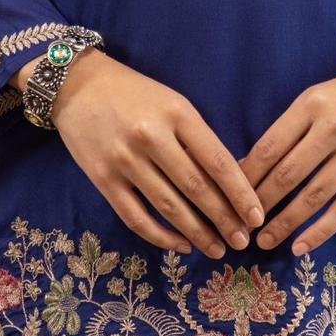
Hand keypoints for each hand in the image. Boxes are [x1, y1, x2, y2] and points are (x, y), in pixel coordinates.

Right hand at [36, 50, 265, 258]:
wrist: (77, 85)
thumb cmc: (134, 93)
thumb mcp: (173, 102)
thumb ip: (196, 138)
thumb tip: (227, 183)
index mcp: (177, 113)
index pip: (217, 160)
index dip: (240, 193)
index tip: (257, 217)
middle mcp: (152, 137)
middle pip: (196, 188)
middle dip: (224, 220)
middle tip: (242, 242)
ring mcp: (124, 160)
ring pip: (169, 207)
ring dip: (197, 233)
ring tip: (217, 249)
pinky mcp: (102, 179)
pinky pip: (136, 216)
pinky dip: (160, 236)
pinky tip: (180, 245)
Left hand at [237, 62, 335, 256]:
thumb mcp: (318, 98)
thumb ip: (289, 128)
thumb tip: (251, 166)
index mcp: (312, 104)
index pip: (270, 147)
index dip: (247, 176)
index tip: (230, 196)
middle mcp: (334, 128)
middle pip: (288, 174)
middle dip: (261, 204)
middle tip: (242, 226)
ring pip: (314, 196)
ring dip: (285, 223)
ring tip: (265, 240)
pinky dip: (320, 231)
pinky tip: (301, 246)